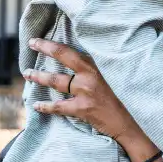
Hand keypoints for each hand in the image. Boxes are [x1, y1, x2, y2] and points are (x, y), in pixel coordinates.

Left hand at [22, 38, 139, 141]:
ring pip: (56, 82)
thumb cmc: (128, 96)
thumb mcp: (118, 75)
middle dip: (44, 49)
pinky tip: (37, 105)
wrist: (134, 121)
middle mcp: (90, 76)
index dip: (52, 44)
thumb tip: (88, 57)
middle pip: (62, 58)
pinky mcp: (83, 109)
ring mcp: (86, 92)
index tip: (38, 40)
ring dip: (39, 77)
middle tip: (31, 44)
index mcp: (99, 65)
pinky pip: (58, 107)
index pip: (71, 50)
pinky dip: (46, 106)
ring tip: (28, 74)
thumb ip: (103, 66)